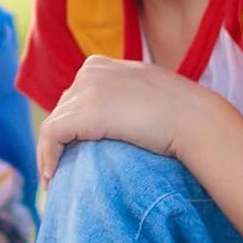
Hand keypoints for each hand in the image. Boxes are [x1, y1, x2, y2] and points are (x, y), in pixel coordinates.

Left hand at [38, 55, 210, 186]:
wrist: (195, 120)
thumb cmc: (182, 113)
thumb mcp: (144, 93)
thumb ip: (122, 96)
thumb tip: (112, 118)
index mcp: (103, 65)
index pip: (74, 95)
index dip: (69, 123)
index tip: (70, 147)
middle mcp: (91, 71)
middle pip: (62, 110)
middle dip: (58, 139)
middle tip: (59, 166)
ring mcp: (86, 90)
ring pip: (52, 124)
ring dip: (48, 153)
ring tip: (53, 177)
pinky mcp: (83, 113)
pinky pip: (50, 136)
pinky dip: (46, 156)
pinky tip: (51, 176)